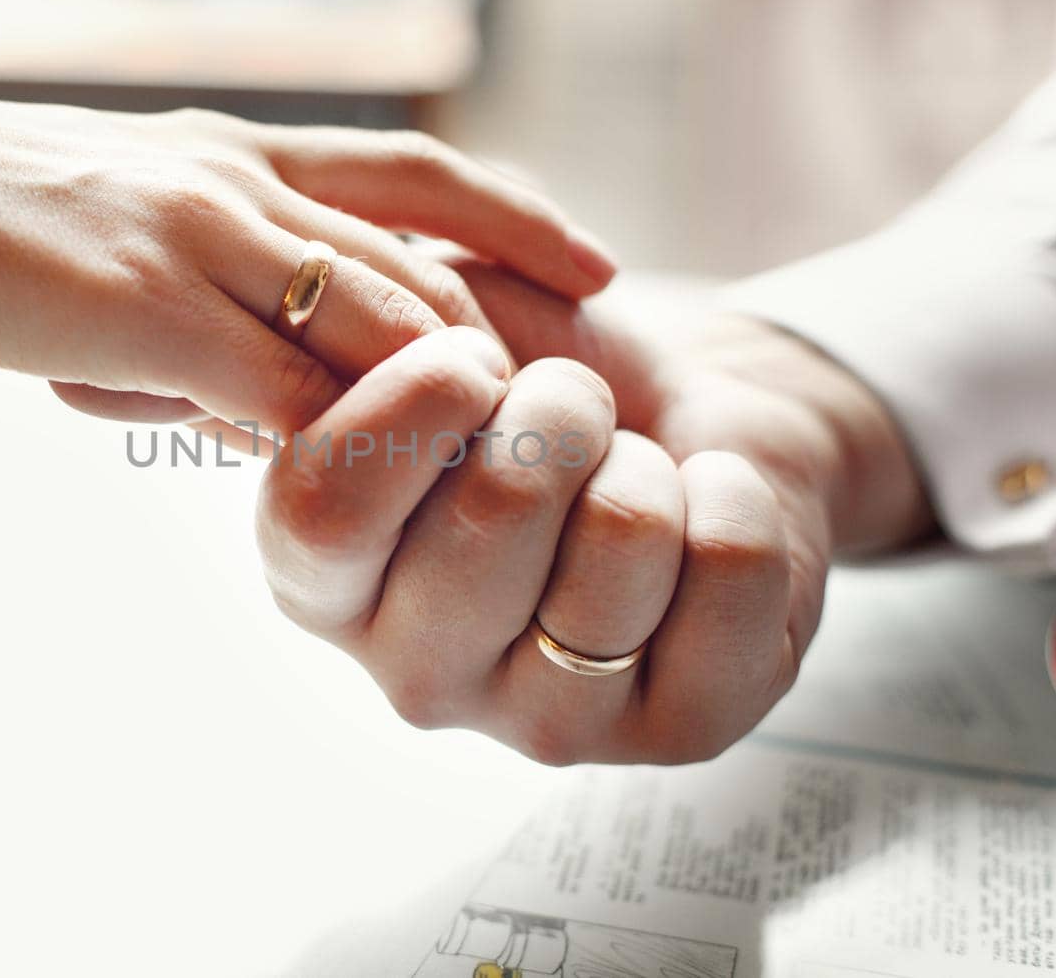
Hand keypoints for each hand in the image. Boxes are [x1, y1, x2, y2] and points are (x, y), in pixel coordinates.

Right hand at [0, 83, 612, 535]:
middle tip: (592, 398)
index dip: (517, 220)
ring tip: (524, 462)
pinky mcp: (148, 311)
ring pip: (377, 323)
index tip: (595, 264)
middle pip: (421, 260)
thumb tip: (229, 372)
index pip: (415, 177)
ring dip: (454, 396)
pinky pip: (284, 390)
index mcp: (234, 152)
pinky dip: (351, 442)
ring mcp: (198, 239)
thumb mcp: (110, 226)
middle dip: (516, 331)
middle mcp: (237, 182)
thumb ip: (191, 286)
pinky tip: (394, 490)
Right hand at [254, 276, 931, 763]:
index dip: (419, 395)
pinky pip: (731, 565)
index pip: (323, 507)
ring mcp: (546, 722)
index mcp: (321, 583)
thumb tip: (423, 358)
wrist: (686, 421)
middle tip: (573, 415)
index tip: (475, 361)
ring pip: (625, 532)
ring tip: (633, 477)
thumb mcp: (442, 325)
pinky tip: (702, 516)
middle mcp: (415, 674)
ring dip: (647, 458)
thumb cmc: (542, 382)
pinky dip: (734, 491)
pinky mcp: (682, 729)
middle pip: (494, 509)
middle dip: (563, 405)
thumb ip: (390, 328)